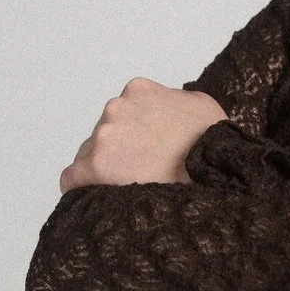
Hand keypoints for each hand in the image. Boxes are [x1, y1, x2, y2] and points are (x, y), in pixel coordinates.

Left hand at [60, 81, 228, 191]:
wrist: (216, 168)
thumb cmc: (214, 141)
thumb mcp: (200, 105)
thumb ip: (174, 101)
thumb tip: (165, 110)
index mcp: (138, 91)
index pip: (121, 115)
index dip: (131, 138)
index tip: (142, 155)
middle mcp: (116, 108)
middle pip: (104, 135)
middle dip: (118, 153)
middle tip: (140, 175)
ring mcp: (104, 136)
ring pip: (89, 156)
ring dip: (104, 170)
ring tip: (127, 190)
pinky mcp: (96, 165)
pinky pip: (73, 178)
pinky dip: (81, 188)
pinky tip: (94, 199)